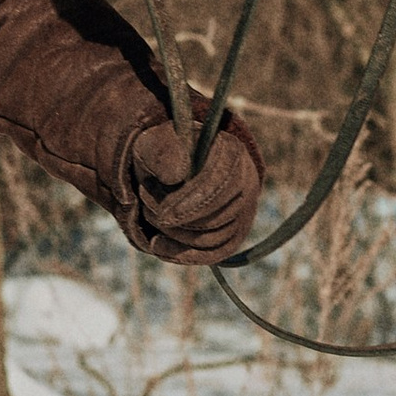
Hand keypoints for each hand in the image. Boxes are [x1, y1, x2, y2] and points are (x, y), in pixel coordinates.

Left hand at [124, 109, 262, 263]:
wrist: (173, 164)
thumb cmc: (163, 149)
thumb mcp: (155, 141)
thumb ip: (161, 151)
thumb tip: (174, 178)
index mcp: (233, 153)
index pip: (222, 185)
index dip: (192, 205)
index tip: (162, 216)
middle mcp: (247, 183)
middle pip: (219, 217)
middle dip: (179, 221)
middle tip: (148, 211)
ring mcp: (243, 211)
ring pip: (214, 238)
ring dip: (177, 235)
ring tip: (150, 217)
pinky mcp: (234, 234)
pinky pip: (213, 254)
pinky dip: (183, 254)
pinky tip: (157, 245)